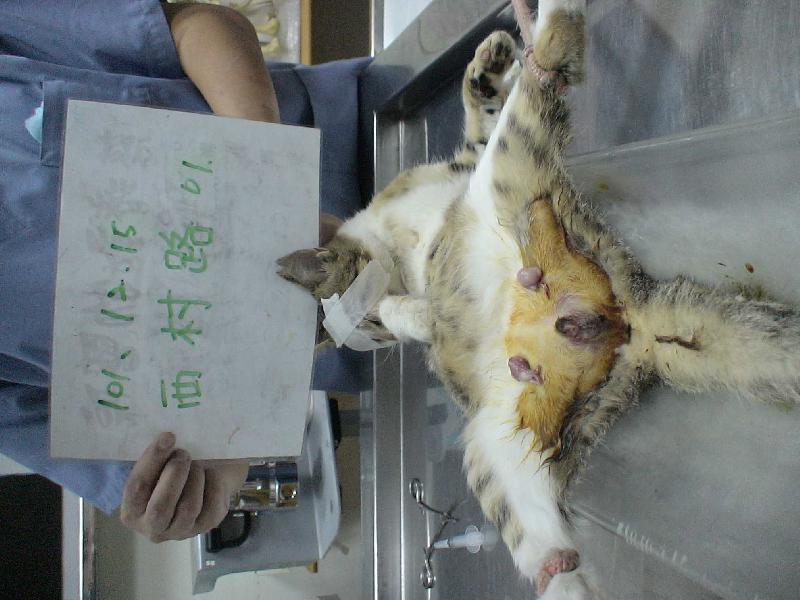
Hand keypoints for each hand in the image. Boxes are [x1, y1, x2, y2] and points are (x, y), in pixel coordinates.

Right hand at [119, 432, 248, 542]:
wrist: (204, 481)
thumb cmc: (172, 472)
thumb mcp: (158, 467)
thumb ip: (156, 459)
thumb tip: (166, 440)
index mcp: (132, 512)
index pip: (136, 488)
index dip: (152, 460)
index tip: (168, 437)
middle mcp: (152, 528)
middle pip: (161, 506)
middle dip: (174, 474)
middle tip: (183, 453)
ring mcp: (179, 531)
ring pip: (189, 507)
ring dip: (194, 478)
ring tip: (196, 464)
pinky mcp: (204, 527)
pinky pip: (211, 506)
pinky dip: (213, 484)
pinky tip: (209, 475)